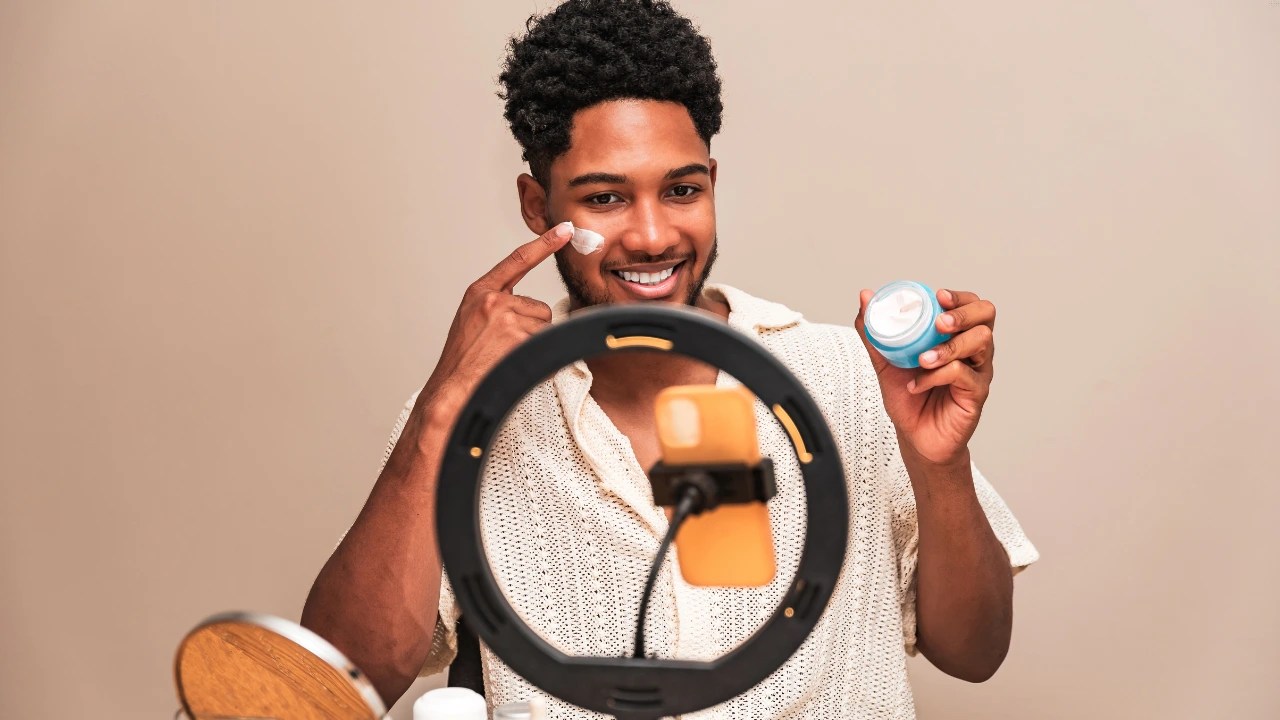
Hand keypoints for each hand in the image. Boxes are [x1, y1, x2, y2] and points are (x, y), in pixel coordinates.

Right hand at [417, 221, 573, 424]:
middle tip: (505, 348)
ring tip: (506, 357)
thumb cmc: (463, 361)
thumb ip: (497, 307)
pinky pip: (545, 346)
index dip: (543, 244)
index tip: (562, 229)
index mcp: (480, 293)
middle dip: (531, 329)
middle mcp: (493, 301)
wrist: (451, 389)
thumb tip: (530, 311)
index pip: (518, 260)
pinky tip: (513, 366)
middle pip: (540, 308)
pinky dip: (537, 361)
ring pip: (544, 328)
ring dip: (533, 345)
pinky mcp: (518, 337)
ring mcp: (506, 318)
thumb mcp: (472, 322)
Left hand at [854, 288, 996, 466]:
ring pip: (981, 341)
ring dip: (949, 346)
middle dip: (963, 313)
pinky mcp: (977, 393)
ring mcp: (978, 371)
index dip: (959, 296)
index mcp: (955, 336)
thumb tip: (865, 297)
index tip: (938, 295)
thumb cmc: (907, 397)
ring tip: (922, 359)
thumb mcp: (885, 360)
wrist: (914, 437)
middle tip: (939, 323)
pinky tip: (916, 385)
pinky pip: (963, 375)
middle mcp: (972, 349)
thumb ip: (875, 331)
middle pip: (986, 316)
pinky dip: (936, 376)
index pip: (970, 304)